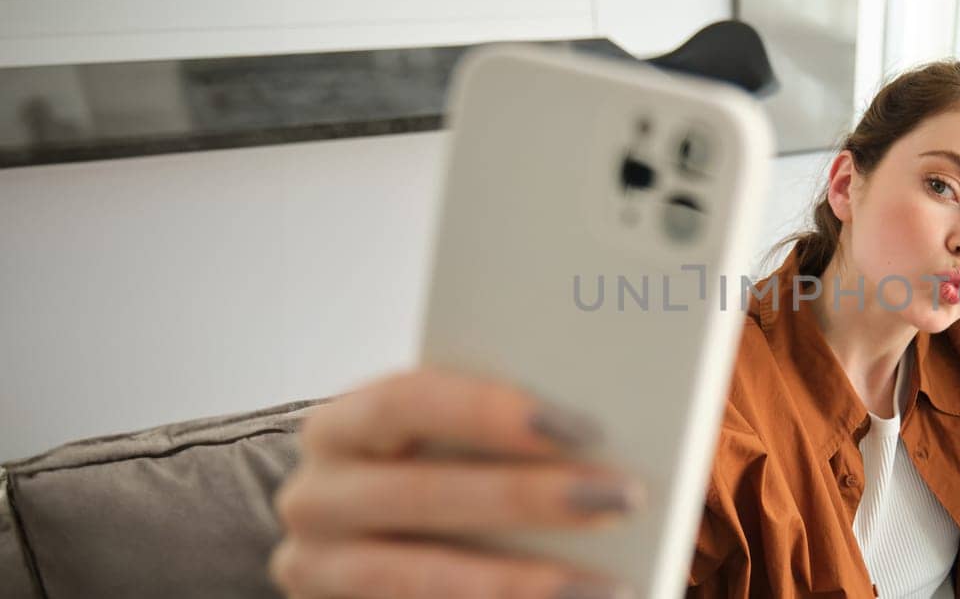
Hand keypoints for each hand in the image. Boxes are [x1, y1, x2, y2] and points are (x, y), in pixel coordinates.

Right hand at [270, 368, 640, 598]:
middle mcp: (316, 498)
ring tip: (608, 587)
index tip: (584, 426)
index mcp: (343, 427)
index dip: (491, 411)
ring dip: (521, 584)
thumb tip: (596, 436)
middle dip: (528, 498)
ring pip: (421, 580)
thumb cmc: (431, 476)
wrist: (365, 547)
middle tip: (622, 498)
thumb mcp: (445, 447)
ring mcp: (319, 571)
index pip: (407, 400)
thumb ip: (501, 435)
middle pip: (423, 494)